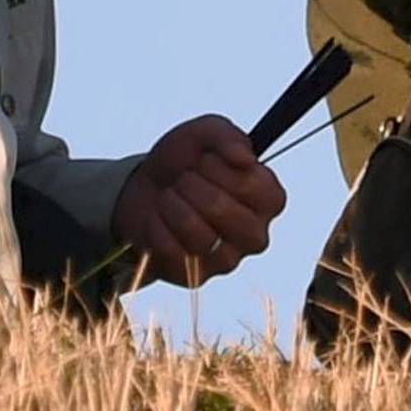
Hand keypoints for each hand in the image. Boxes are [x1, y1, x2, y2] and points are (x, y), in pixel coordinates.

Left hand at [111, 115, 285, 286]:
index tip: (207, 159)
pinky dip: (156, 226)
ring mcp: (228, 260)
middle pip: (221, 209)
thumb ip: (227, 136)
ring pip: (197, 234)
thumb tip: (246, 158)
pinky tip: (159, 219)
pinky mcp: (198, 276)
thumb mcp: (203, 134)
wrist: (143, 189)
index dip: (221, 167)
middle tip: (184, 178)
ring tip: (169, 197)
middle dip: (190, 183)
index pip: (255, 186)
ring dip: (171, 204)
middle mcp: (256, 234)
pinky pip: (173, 251)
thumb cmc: (184, 162)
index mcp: (268, 199)